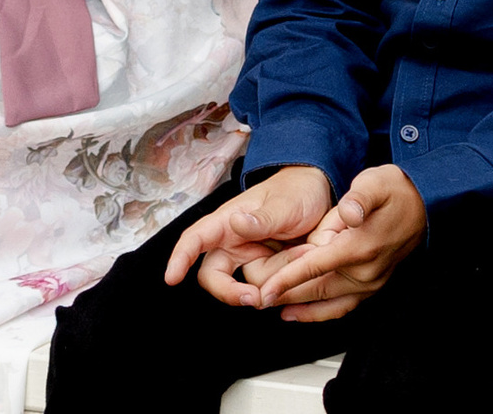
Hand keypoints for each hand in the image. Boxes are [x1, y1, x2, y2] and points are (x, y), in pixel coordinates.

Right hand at [164, 165, 334, 308]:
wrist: (321, 197)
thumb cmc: (296, 192)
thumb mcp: (284, 204)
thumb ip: (261, 218)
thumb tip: (234, 224)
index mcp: (228, 221)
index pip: (196, 239)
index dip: (180, 258)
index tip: (171, 279)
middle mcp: (233, 242)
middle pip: (214, 276)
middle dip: (231, 292)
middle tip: (255, 299)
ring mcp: (250, 257)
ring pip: (249, 284)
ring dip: (277, 276)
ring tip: (304, 250)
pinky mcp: (268, 270)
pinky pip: (270, 286)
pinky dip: (287, 281)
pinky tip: (302, 259)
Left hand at [248, 165, 427, 322]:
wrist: (425, 205)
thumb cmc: (396, 192)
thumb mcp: (375, 183)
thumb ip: (359, 199)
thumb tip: (349, 212)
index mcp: (360, 247)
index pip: (315, 267)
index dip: (287, 280)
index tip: (265, 290)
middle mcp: (366, 271)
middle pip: (317, 290)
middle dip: (285, 296)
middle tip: (256, 299)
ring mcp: (371, 282)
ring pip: (328, 303)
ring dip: (300, 308)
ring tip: (274, 307)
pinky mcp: (373, 285)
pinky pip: (343, 306)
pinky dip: (320, 312)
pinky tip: (302, 312)